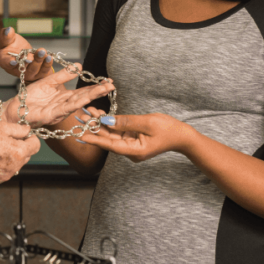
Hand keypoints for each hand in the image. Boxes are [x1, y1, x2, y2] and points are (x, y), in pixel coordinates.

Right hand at [0, 28, 52, 80]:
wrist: (26, 55)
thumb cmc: (15, 48)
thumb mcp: (8, 40)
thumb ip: (6, 36)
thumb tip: (8, 30)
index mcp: (5, 61)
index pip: (6, 62)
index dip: (9, 62)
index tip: (13, 61)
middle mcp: (16, 69)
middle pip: (22, 67)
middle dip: (28, 61)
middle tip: (32, 56)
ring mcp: (28, 73)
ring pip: (34, 70)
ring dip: (39, 61)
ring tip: (42, 52)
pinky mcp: (38, 74)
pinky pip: (43, 71)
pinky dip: (47, 64)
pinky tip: (49, 57)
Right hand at [0, 121, 39, 183]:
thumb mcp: (2, 127)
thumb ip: (19, 128)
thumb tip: (27, 130)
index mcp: (20, 152)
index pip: (36, 145)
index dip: (30, 137)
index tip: (22, 134)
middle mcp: (17, 165)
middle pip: (28, 154)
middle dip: (22, 146)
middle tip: (8, 139)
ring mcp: (9, 173)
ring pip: (19, 162)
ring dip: (14, 155)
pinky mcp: (1, 178)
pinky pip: (9, 169)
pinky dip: (5, 163)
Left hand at [4, 66, 113, 127]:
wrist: (15, 109)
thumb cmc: (30, 98)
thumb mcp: (48, 81)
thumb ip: (63, 75)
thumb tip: (78, 66)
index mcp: (65, 97)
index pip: (83, 91)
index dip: (95, 86)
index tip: (108, 81)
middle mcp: (65, 105)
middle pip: (84, 97)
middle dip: (98, 91)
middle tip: (111, 85)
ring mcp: (60, 111)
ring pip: (78, 102)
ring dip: (91, 96)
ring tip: (103, 90)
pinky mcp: (52, 116)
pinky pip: (66, 108)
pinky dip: (76, 103)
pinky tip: (84, 99)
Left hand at [76, 111, 196, 161]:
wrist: (182, 136)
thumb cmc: (169, 129)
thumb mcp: (148, 123)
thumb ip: (126, 122)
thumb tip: (107, 120)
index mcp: (135, 151)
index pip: (111, 146)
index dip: (95, 140)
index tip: (82, 135)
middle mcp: (130, 151)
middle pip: (108, 140)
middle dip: (94, 128)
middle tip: (80, 117)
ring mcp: (131, 146)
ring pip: (111, 134)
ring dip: (100, 124)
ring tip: (87, 113)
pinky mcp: (132, 139)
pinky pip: (118, 132)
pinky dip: (109, 123)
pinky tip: (99, 114)